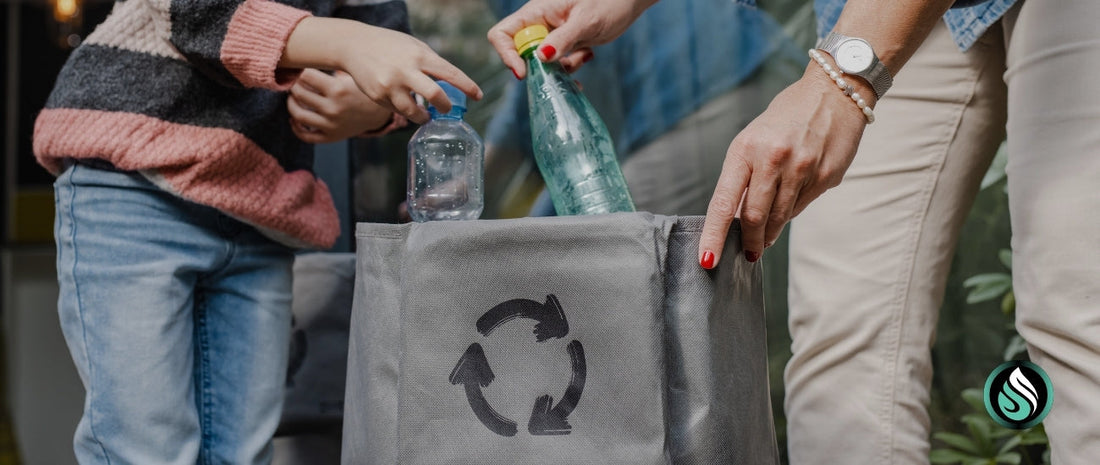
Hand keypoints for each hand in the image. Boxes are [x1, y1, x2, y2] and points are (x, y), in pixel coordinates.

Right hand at [283, 18, 482, 124]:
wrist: (354, 45)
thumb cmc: (390, 45)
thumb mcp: (414, 46)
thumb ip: (431, 63)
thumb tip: (451, 84)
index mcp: (420, 55)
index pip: (450, 73)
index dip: (467, 87)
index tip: (478, 96)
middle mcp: (406, 71)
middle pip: (435, 95)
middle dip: (445, 106)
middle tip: (446, 109)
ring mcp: (391, 85)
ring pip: (414, 112)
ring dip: (423, 117)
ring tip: (426, 115)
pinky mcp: (378, 96)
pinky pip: (397, 111)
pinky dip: (404, 110)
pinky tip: (403, 103)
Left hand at [288, 69, 402, 143]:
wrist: (380, 113)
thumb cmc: (362, 89)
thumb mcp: (352, 74)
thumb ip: (334, 63)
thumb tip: (310, 48)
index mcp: (338, 90)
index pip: (305, 77)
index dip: (299, 70)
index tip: (298, 67)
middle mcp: (333, 108)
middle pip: (299, 94)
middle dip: (293, 85)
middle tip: (294, 80)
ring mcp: (331, 125)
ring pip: (298, 114)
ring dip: (291, 104)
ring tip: (293, 97)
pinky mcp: (331, 136)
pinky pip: (306, 135)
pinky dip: (296, 127)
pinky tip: (295, 118)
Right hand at [488, 0, 654, 78]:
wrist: (630, 0)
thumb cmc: (610, 2)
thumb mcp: (587, 20)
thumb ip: (563, 39)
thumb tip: (540, 57)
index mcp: (537, 12)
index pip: (503, 34)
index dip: (508, 55)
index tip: (525, 72)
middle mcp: (540, 23)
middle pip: (520, 52)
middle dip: (538, 67)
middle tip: (562, 67)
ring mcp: (552, 34)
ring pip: (540, 62)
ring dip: (559, 69)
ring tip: (583, 57)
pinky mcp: (565, 44)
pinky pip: (557, 63)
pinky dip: (570, 68)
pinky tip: (587, 56)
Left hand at [698, 64, 874, 267]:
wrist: (834, 92)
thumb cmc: (785, 118)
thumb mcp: (753, 139)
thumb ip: (744, 177)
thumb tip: (739, 219)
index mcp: (746, 149)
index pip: (724, 202)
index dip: (714, 235)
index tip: (707, 260)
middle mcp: (773, 159)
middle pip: (755, 217)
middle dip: (749, 241)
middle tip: (748, 253)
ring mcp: (803, 169)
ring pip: (780, 217)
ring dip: (770, 233)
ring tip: (766, 238)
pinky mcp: (826, 176)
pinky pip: (802, 206)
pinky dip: (791, 212)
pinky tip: (791, 201)